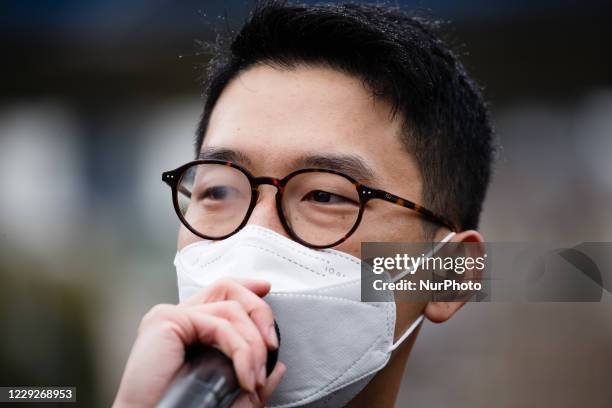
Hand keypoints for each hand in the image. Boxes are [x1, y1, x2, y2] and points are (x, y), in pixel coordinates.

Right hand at [113, 278, 285, 407]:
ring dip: (253, 344)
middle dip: (259, 312)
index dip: (247, 287)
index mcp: (185, 328)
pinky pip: (220, 325)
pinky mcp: (168, 321)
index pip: (219, 291)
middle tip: (271, 348)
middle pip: (228, 289)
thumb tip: (279, 367)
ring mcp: (169, 316)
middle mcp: (175, 316)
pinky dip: (240, 351)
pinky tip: (244, 377)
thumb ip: (251, 378)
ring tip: (254, 378)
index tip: (267, 289)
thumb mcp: (227, 394)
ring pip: (230, 308)